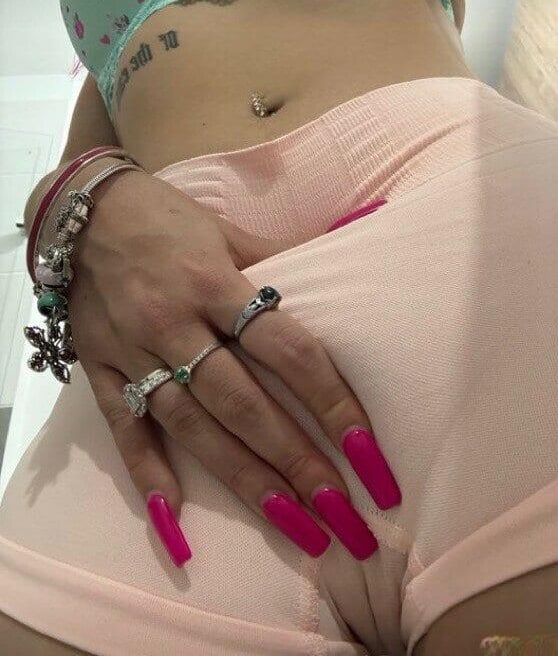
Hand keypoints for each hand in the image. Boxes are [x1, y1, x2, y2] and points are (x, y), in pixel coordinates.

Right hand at [69, 169, 400, 564]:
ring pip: (192, 427)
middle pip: (243, 403)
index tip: (367, 452)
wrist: (84, 213)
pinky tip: (175, 519)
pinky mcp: (99, 369)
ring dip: (244, 480)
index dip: (332, 401)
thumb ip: (282, 258)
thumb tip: (346, 253)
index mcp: (214, 283)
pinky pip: (122, 427)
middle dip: (296, 461)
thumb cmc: (169, 219)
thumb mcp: (229, 231)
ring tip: (294, 526)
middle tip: (342, 513)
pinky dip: (146, 472)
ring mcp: (133, 351)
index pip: (287, 350)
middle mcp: (174, 323)